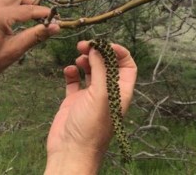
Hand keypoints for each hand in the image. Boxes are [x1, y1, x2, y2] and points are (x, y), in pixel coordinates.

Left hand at [0, 0, 59, 106]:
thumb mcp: (13, 51)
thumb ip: (35, 36)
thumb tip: (55, 27)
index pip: (28, 10)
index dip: (44, 13)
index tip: (55, 18)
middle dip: (32, 4)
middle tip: (41, 17)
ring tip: (27, 13)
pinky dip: (7, 0)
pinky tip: (11, 13)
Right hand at [44, 41, 136, 174]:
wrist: (70, 150)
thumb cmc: (91, 126)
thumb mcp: (102, 94)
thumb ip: (102, 70)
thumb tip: (98, 49)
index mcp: (120, 92)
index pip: (126, 66)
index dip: (118, 52)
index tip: (103, 44)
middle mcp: (107, 92)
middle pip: (106, 65)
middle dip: (97, 53)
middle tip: (84, 45)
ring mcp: (89, 96)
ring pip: (90, 71)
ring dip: (85, 60)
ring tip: (77, 57)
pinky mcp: (74, 100)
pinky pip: (74, 81)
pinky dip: (72, 72)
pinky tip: (69, 71)